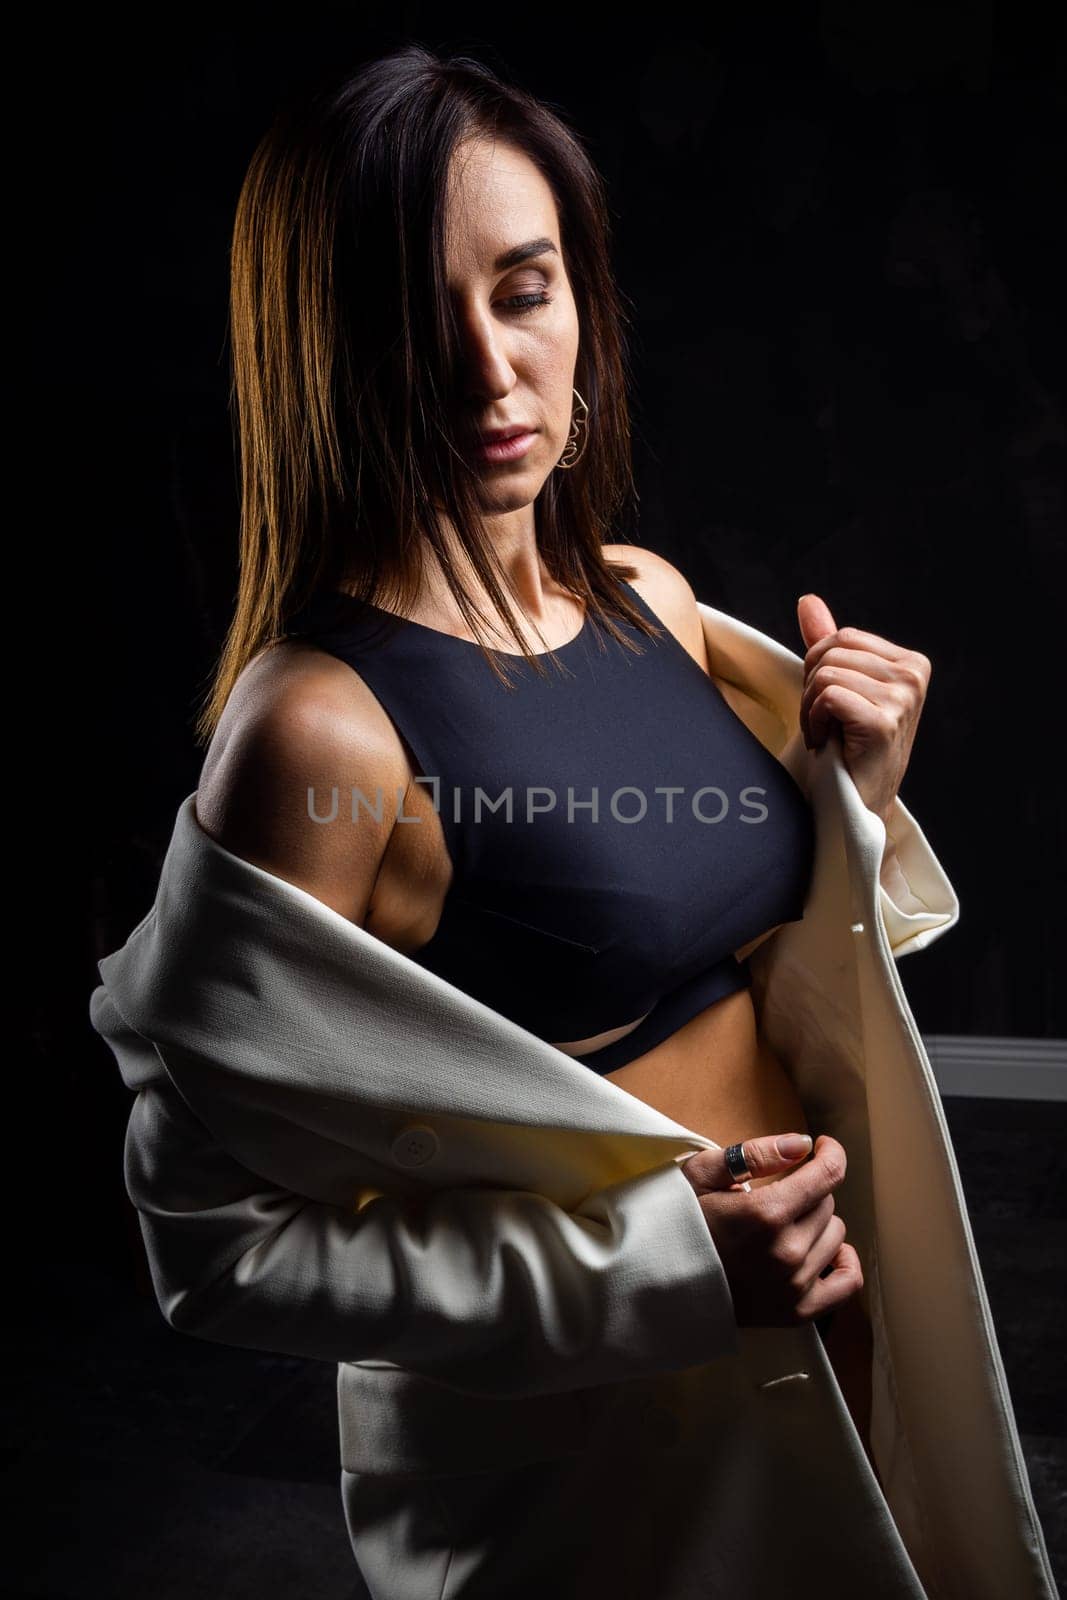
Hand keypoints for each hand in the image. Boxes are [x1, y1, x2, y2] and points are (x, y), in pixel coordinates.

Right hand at [680, 1132, 862, 1327]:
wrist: (657, 1280)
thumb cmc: (677, 1221)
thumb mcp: (702, 1174)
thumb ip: (755, 1154)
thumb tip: (803, 1143)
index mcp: (766, 1214)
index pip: (828, 1175)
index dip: (831, 1153)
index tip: (823, 1146)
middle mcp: (786, 1252)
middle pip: (827, 1203)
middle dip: (806, 1191)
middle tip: (775, 1193)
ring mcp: (794, 1286)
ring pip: (836, 1236)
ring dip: (816, 1223)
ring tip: (784, 1224)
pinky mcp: (796, 1312)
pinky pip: (847, 1282)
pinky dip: (843, 1262)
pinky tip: (826, 1250)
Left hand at [796, 593, 930, 825]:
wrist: (856, 804)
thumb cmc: (847, 748)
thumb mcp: (840, 688)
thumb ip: (827, 644)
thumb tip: (808, 601)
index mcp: (910, 663)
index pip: (842, 636)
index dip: (818, 668)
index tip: (829, 706)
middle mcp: (913, 675)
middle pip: (831, 651)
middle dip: (811, 687)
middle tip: (823, 723)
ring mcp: (903, 698)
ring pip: (825, 673)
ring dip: (810, 707)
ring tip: (826, 734)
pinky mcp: (884, 722)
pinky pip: (827, 695)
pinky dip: (813, 720)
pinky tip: (826, 743)